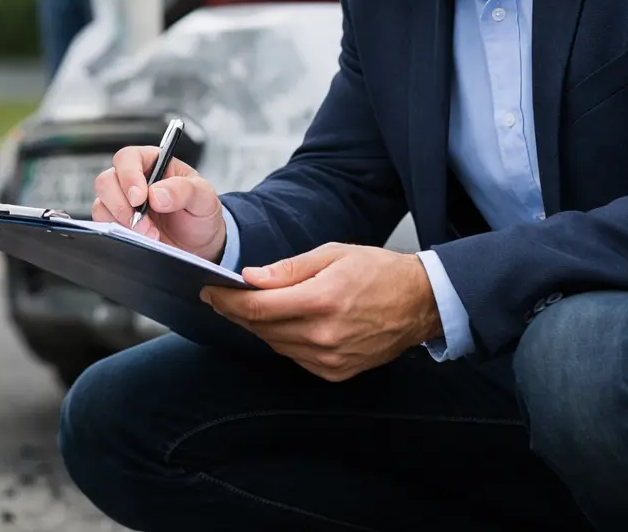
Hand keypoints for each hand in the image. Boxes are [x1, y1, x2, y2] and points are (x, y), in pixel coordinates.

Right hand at [92, 146, 226, 262]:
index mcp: (153, 163)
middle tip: (143, 222)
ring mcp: (122, 202)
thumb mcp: (204, 197)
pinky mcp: (118, 223)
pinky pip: (103, 223)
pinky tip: (140, 238)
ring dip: (122, 221)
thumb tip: (157, 194)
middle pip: (106, 180)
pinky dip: (118, 232)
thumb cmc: (200, 213)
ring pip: (102, 203)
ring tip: (149, 234)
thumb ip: (184, 190)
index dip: (129, 176)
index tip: (139, 198)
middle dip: (122, 205)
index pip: (128, 158)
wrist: (199, 245)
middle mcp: (133, 180)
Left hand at [201, 244, 442, 381]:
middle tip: (220, 296)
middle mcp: (324, 336)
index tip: (209, 291)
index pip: (258, 307)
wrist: (419, 303)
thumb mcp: (332, 254)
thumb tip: (251, 278)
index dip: (227, 300)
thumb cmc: (377, 271)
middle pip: (261, 327)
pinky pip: (294, 356)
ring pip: (274, 344)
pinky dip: (281, 340)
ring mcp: (330, 359)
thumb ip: (288, 269)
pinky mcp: (336, 373)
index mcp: (322, 301)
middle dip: (236, 311)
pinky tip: (281, 323)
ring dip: (257, 326)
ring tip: (248, 306)